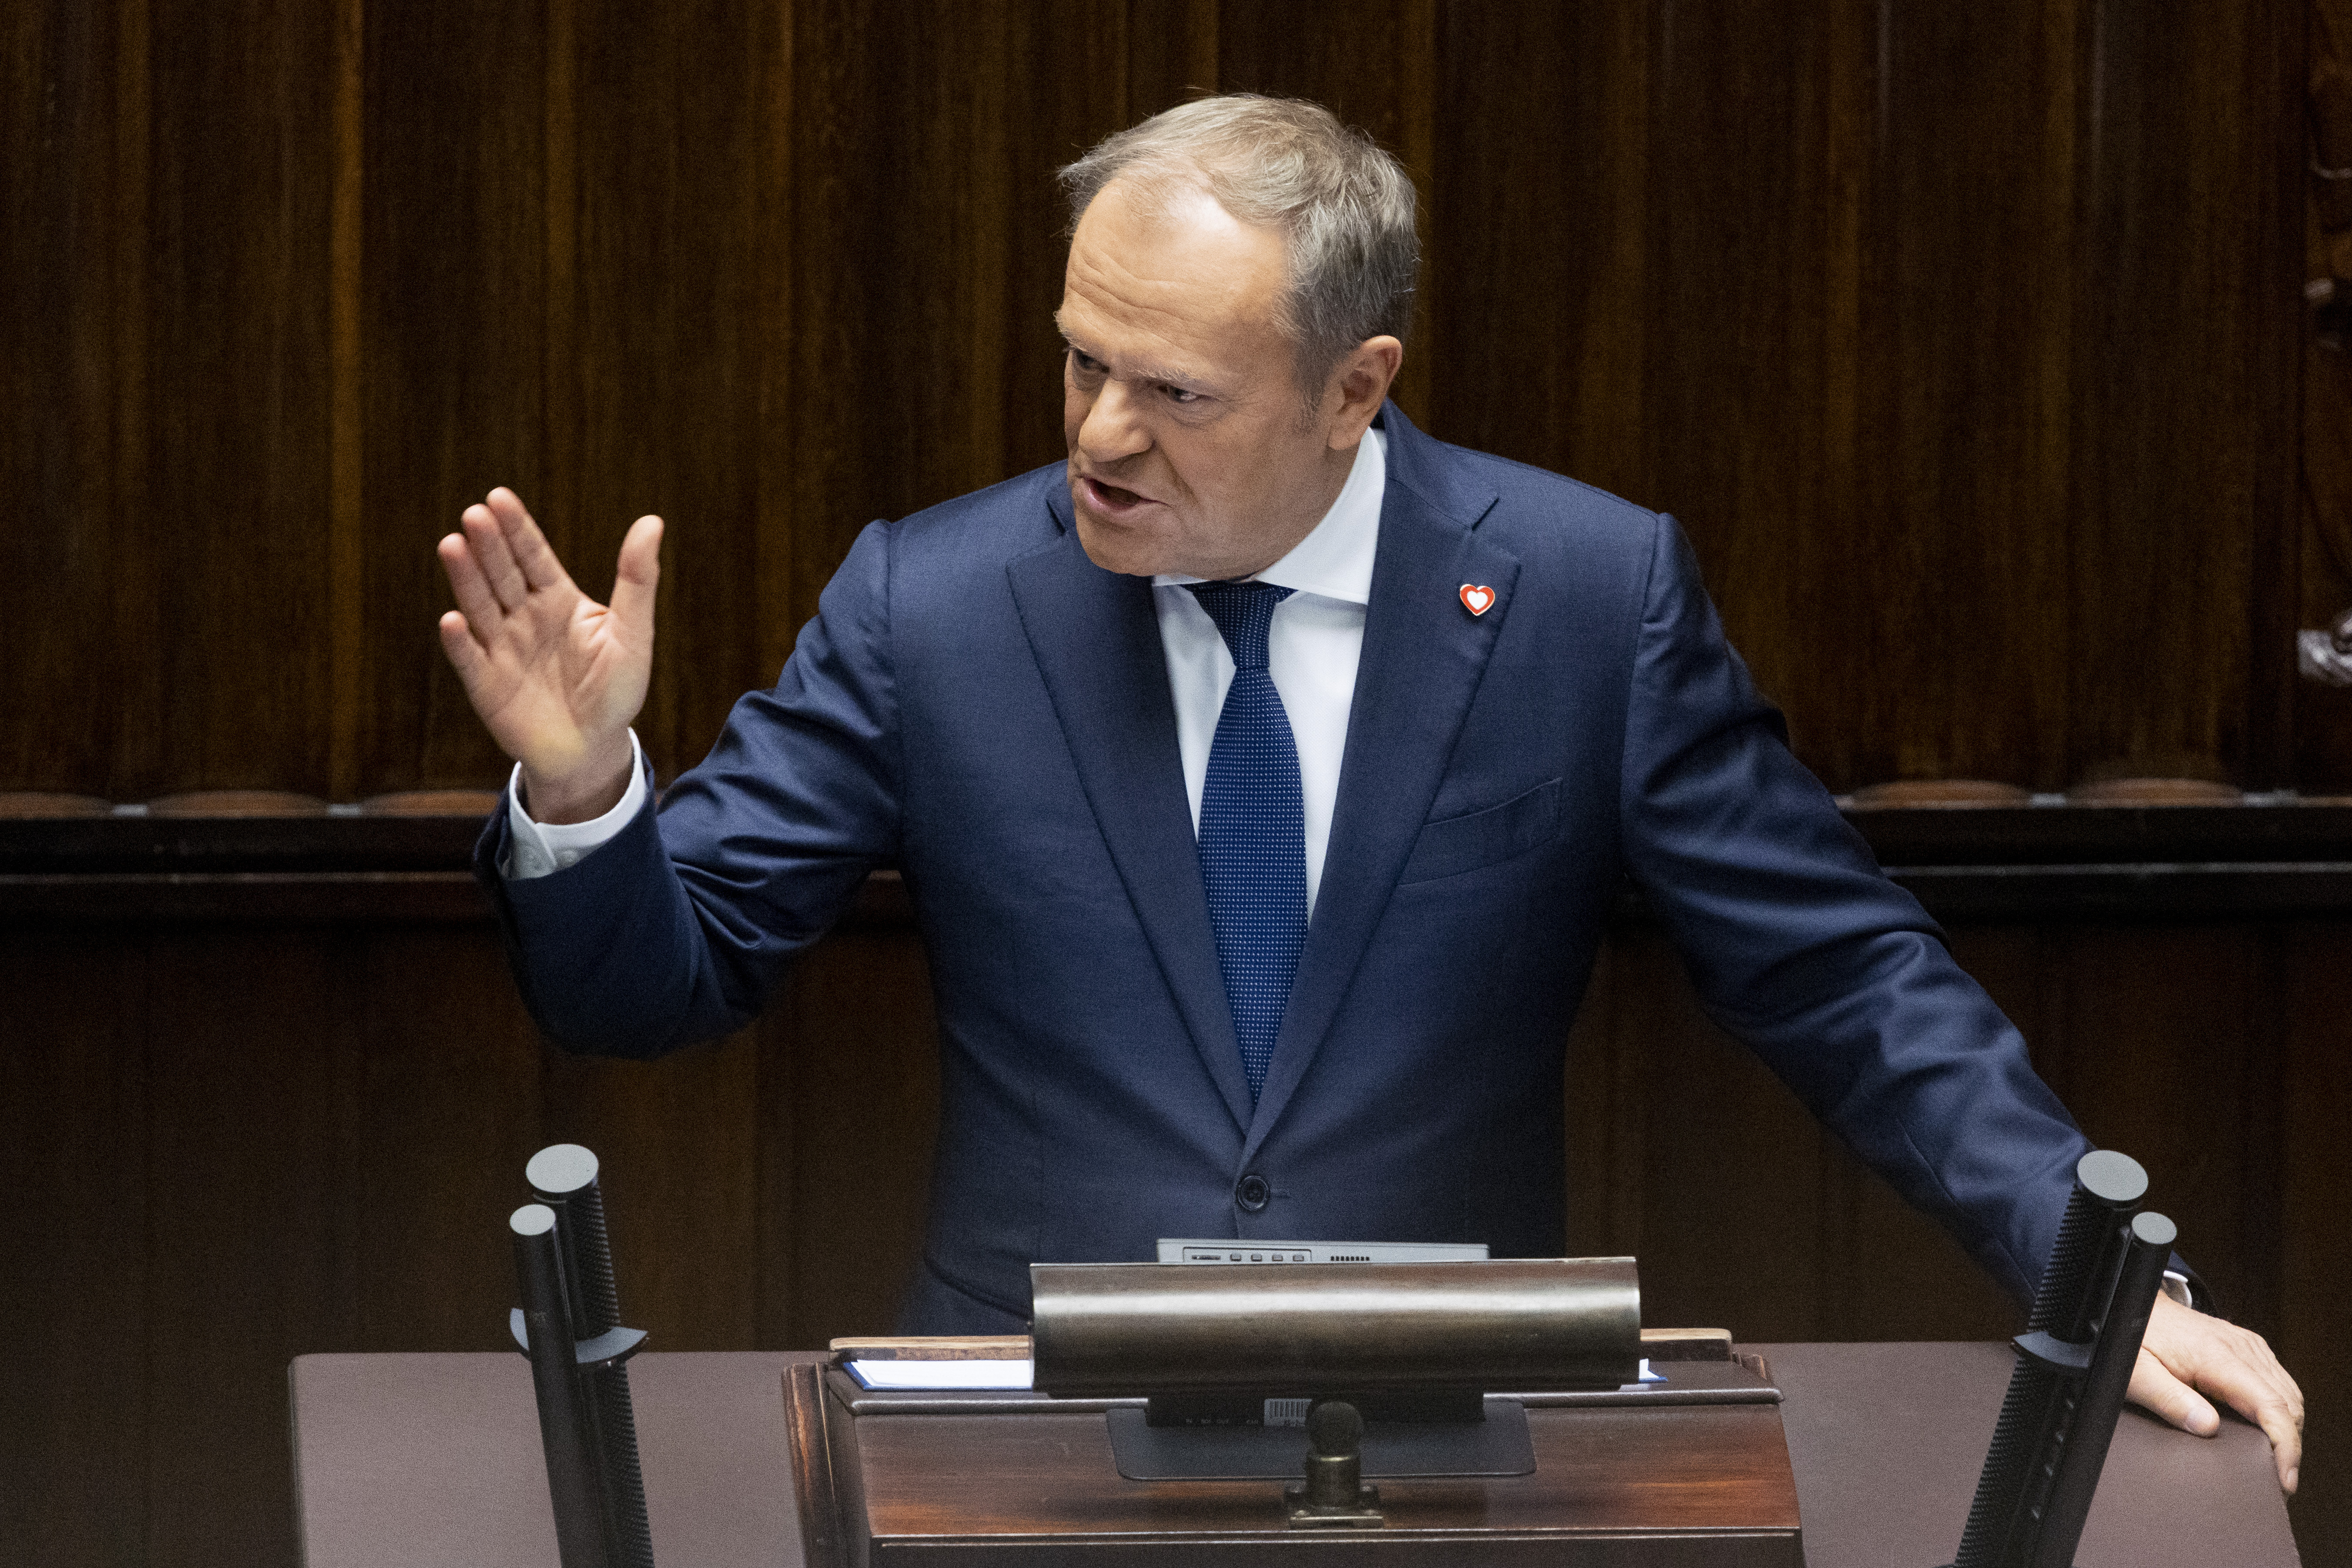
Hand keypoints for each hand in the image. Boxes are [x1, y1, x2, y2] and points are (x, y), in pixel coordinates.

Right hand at [436, 488, 662, 820]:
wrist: (595, 749)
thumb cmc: (617, 691)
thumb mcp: (634, 633)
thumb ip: (637, 580)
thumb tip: (652, 522)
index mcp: (558, 600)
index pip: (533, 556)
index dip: (517, 529)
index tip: (499, 498)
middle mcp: (524, 618)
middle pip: (502, 574)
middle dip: (488, 545)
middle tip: (474, 514)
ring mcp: (502, 649)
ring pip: (480, 607)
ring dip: (466, 578)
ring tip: (453, 545)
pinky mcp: (487, 685)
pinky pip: (470, 659)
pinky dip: (460, 642)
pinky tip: (452, 620)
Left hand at [2127, 1289, 2302, 1492]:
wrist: (2133, 1304)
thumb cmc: (2132, 1336)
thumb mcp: (2135, 1372)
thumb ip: (2169, 1399)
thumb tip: (2206, 1427)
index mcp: (2217, 1356)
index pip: (2271, 1405)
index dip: (2286, 1446)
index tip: (2285, 1476)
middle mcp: (2240, 1348)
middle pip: (2288, 1403)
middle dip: (2289, 1445)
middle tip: (2277, 1479)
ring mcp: (2246, 1345)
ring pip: (2288, 1393)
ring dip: (2287, 1428)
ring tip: (2275, 1461)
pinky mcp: (2246, 1346)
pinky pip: (2277, 1381)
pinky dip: (2280, 1409)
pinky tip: (2267, 1428)